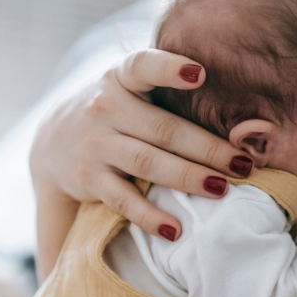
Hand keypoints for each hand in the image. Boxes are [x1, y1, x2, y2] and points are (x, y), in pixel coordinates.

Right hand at [30, 49, 253, 238]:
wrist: (52, 142)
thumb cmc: (115, 111)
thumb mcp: (130, 88)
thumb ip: (168, 90)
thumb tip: (239, 114)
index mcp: (121, 78)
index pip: (143, 66)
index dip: (169, 68)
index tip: (200, 73)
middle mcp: (106, 108)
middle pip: (164, 129)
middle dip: (207, 148)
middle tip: (243, 164)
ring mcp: (96, 144)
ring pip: (147, 162)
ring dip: (187, 178)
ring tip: (221, 189)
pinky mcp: (90, 178)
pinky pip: (123, 200)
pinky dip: (150, 216)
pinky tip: (175, 229)